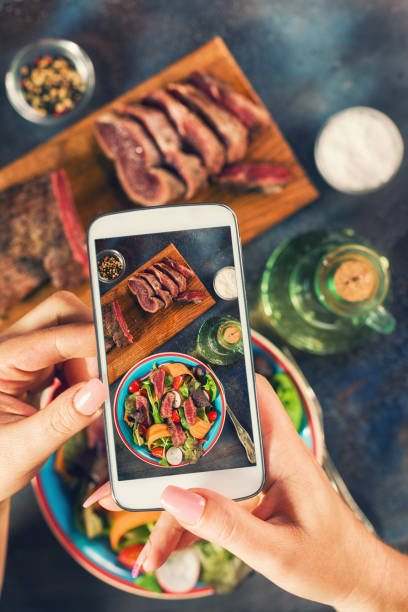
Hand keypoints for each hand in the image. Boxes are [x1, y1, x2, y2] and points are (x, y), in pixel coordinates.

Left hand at [0, 291, 107, 500]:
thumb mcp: (23, 449)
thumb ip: (62, 420)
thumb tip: (99, 391)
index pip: (50, 336)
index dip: (88, 341)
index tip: (117, 357)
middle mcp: (10, 350)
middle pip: (60, 313)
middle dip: (90, 337)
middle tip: (99, 379)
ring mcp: (23, 355)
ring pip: (70, 329)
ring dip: (89, 358)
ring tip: (85, 398)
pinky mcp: (36, 366)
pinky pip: (71, 351)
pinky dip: (85, 370)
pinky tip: (78, 397)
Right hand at [87, 374, 407, 610]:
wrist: (351, 580)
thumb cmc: (329, 559)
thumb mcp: (279, 551)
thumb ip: (229, 527)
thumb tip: (176, 497)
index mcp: (282, 451)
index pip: (252, 393)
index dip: (217, 375)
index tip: (176, 369)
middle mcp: (264, 456)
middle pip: (206, 443)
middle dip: (161, 463)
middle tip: (117, 482)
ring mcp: (252, 479)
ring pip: (200, 482)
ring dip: (168, 514)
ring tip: (144, 550)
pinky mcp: (245, 500)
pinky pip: (207, 506)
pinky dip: (185, 529)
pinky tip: (163, 554)